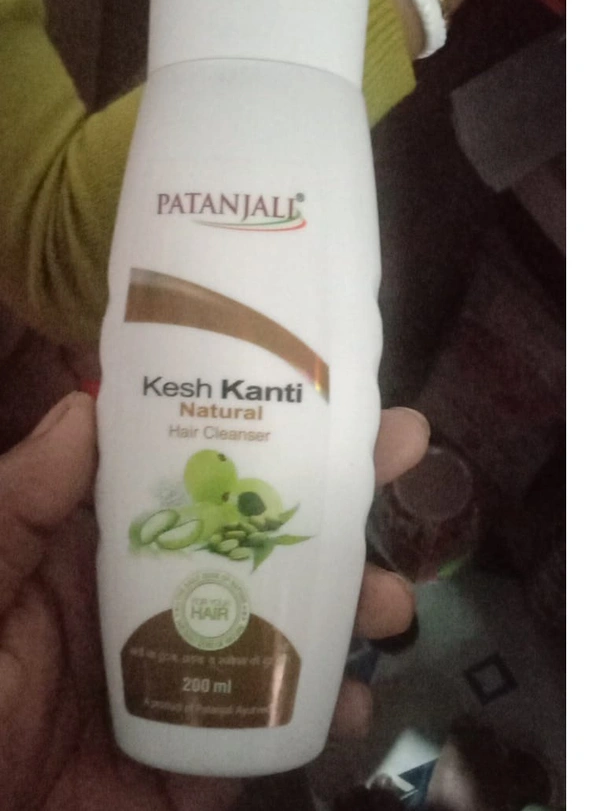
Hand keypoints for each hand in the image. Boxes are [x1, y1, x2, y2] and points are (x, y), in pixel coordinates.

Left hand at [0, 393, 428, 810]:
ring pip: (291, 624)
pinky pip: (275, 728)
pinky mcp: (203, 753)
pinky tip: (355, 704)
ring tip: (390, 601)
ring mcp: (192, 674)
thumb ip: (20, 505)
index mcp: (109, 550)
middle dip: (340, 502)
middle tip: (403, 460)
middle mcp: (163, 598)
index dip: (265, 430)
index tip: (330, 395)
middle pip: (265, 540)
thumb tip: (83, 408)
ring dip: (352, 606)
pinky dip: (324, 715)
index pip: (201, 474)